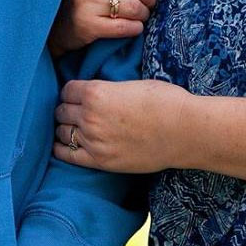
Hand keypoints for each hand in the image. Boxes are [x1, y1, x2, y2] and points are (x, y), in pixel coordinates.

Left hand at [54, 78, 191, 173]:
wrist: (183, 131)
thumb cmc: (164, 102)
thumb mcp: (130, 84)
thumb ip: (107, 89)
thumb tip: (97, 94)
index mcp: (95, 92)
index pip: (67, 90)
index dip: (72, 92)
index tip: (77, 96)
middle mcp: (89, 116)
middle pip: (61, 111)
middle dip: (68, 110)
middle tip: (76, 112)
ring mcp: (93, 140)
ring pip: (62, 132)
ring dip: (66, 128)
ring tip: (74, 128)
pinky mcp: (100, 161)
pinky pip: (67, 155)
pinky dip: (62, 148)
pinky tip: (66, 145)